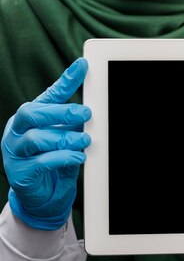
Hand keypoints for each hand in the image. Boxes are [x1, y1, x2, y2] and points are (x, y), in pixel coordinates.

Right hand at [2, 58, 91, 229]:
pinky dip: (62, 158)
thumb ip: (74, 124)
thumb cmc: (55, 159)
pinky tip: (78, 157)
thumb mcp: (67, 138)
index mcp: (32, 117)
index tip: (83, 65)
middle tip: (86, 113)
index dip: (66, 80)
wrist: (44, 195)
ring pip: (36, 138)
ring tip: (85, 141)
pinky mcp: (20, 172)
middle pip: (33, 113)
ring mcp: (15, 151)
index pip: (49, 95)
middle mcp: (18, 130)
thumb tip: (92, 112)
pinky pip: (40, 161)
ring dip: (64, 138)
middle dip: (61, 112)